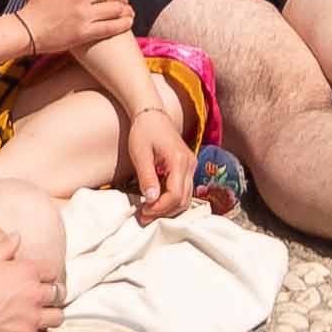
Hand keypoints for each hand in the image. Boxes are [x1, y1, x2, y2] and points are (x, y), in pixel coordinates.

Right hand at [14, 0, 133, 58]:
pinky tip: (128, 23)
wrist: (27, 29)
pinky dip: (123, 24)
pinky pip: (111, 27)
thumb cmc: (38, 4)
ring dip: (126, 10)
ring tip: (128, 12)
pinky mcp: (84, 32)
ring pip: (116, 9)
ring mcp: (83, 14)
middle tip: (124, 1)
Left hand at [121, 104, 195, 222]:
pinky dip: (171, 200)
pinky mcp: (188, 168)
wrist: (151, 114)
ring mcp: (191, 166)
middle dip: (164, 212)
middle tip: (143, 217)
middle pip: (183, 200)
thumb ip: (147, 177)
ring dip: (168, 208)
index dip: (160, 208)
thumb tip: (151, 200)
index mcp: (179, 160)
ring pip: (186, 198)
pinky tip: (156, 201)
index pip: (175, 194)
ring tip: (148, 211)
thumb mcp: (140, 154)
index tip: (143, 212)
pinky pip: (184, 190)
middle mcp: (190, 164)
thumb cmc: (143, 132)